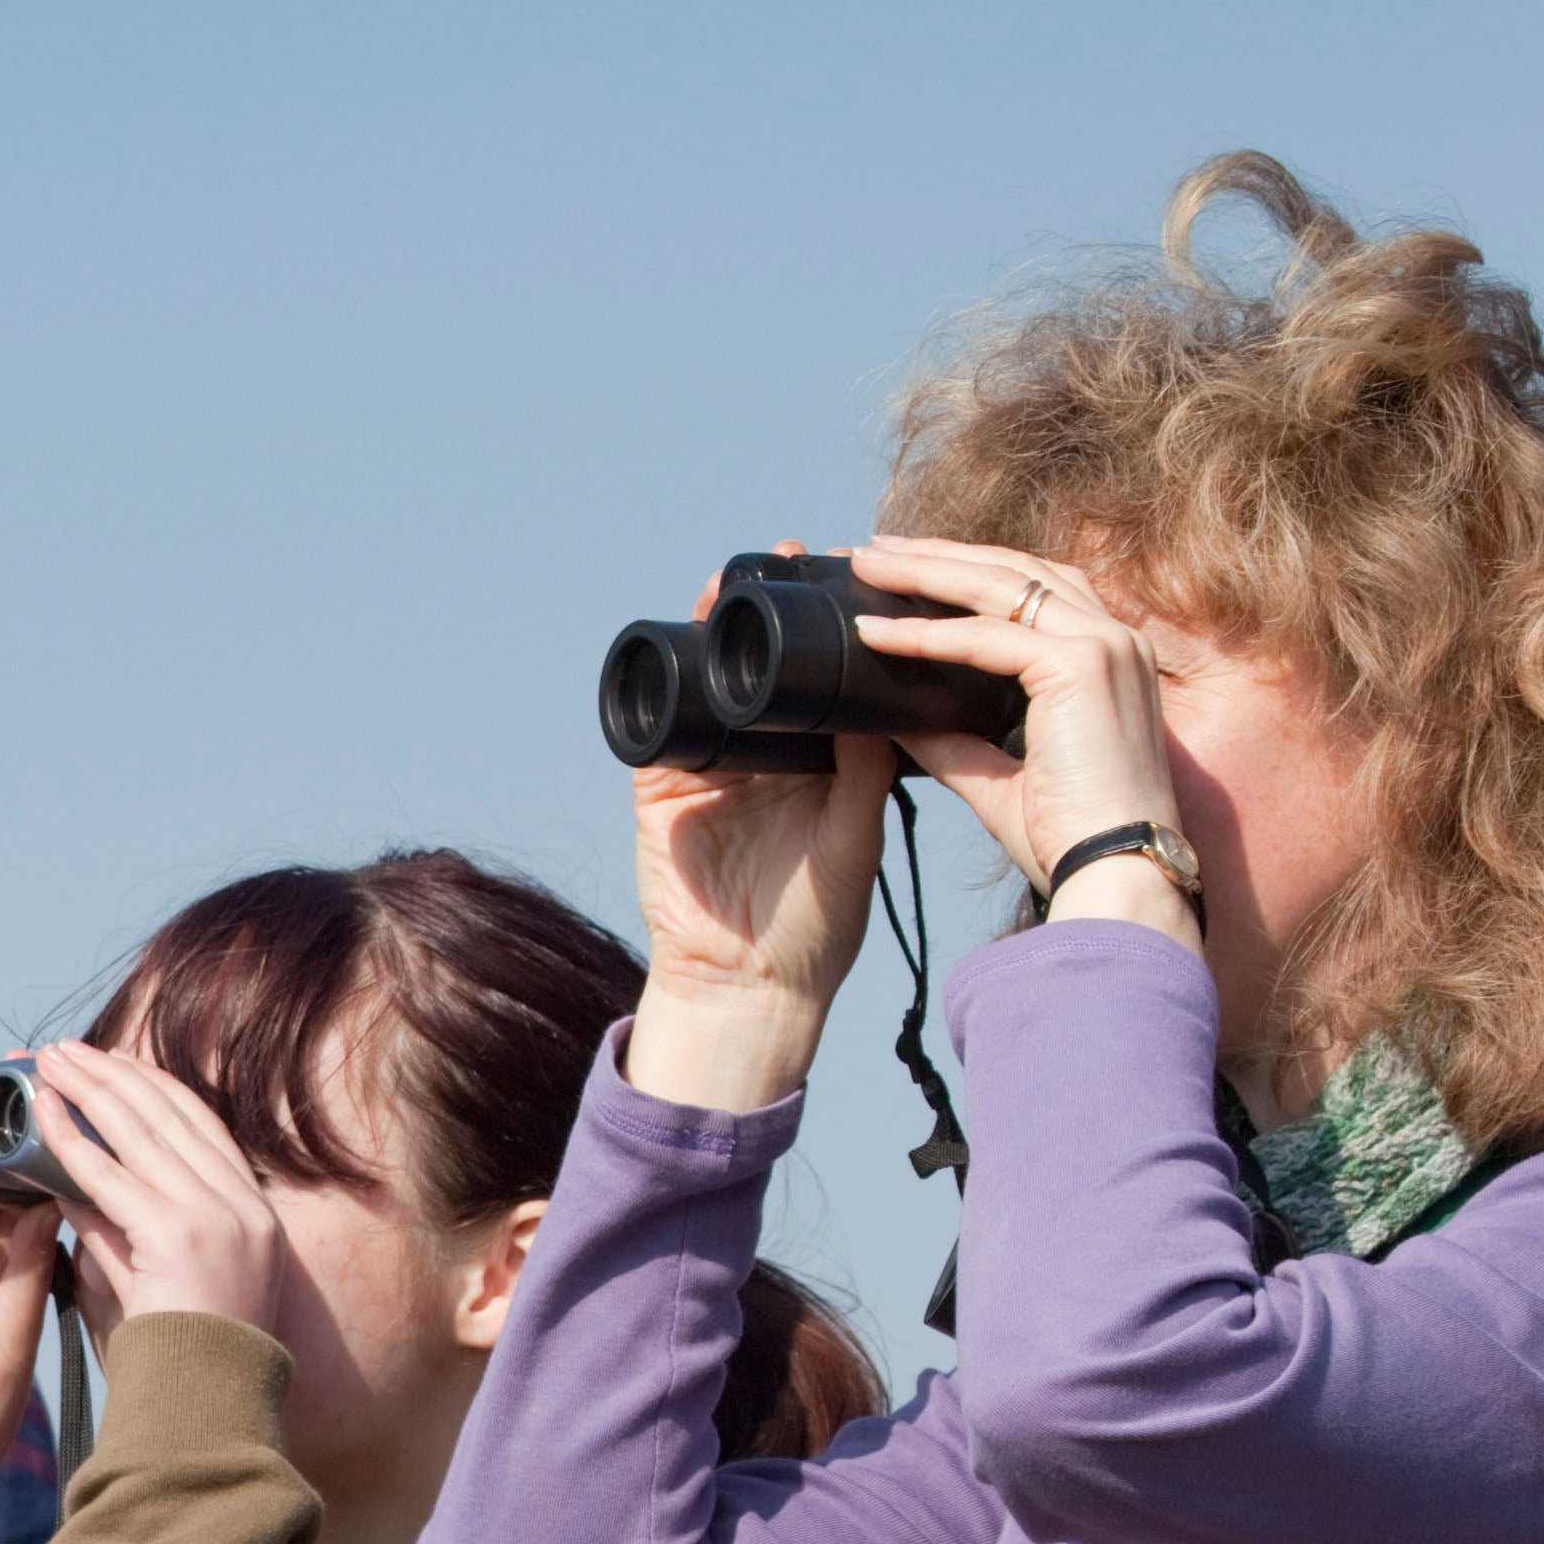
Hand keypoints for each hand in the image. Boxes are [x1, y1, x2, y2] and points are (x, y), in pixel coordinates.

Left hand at [24, 1043, 283, 1337]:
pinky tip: (43, 1113)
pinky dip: (72, 1138)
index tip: (116, 1064)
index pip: (204, 1128)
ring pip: (143, 1131)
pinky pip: (111, 1173)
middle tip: (69, 1049)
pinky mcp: (177, 1232)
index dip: (156, 1089)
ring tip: (50, 1062)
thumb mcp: (162, 1281)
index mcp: (255, 1215)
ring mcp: (216, 1215)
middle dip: (116, 1074)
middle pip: (174, 1114)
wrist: (205, 1407)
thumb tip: (76, 1189)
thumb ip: (127, 1232)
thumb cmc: (183, 1360)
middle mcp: (244, 1206)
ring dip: (91, 1088)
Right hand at [605, 548, 890, 1112]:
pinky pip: (657, 725)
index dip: (833, 631)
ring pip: (706, 682)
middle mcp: (760, 756)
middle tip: (793, 554)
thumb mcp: (857, 838)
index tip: (856, 580)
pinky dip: (663, 685)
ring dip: (713, 630)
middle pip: (759, 666)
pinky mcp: (662, 792)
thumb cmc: (815, 929)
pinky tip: (680, 644)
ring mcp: (707, 771)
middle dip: (769, 611)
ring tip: (731, 583)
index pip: (820, 679)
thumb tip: (886, 699)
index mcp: (814, 763)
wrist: (752, 989)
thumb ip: (867, 772)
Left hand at [832, 533, 1185, 914]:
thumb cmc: (1071, 838)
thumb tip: (899, 720)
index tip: (906, 574)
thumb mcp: (1000, 778)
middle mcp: (1115, 639)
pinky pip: (987, 638)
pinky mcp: (1082, 667)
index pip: (1033, 591)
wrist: (1117, 874)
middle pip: (1015, 569)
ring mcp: (1105, 646)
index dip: (967, 575)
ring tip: (866, 567)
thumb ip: (954, 741)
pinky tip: (878, 634)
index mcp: (1108, 659)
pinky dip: (927, 633)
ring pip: (1000, 585)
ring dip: (926, 572)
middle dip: (938, 556)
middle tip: (872, 551)